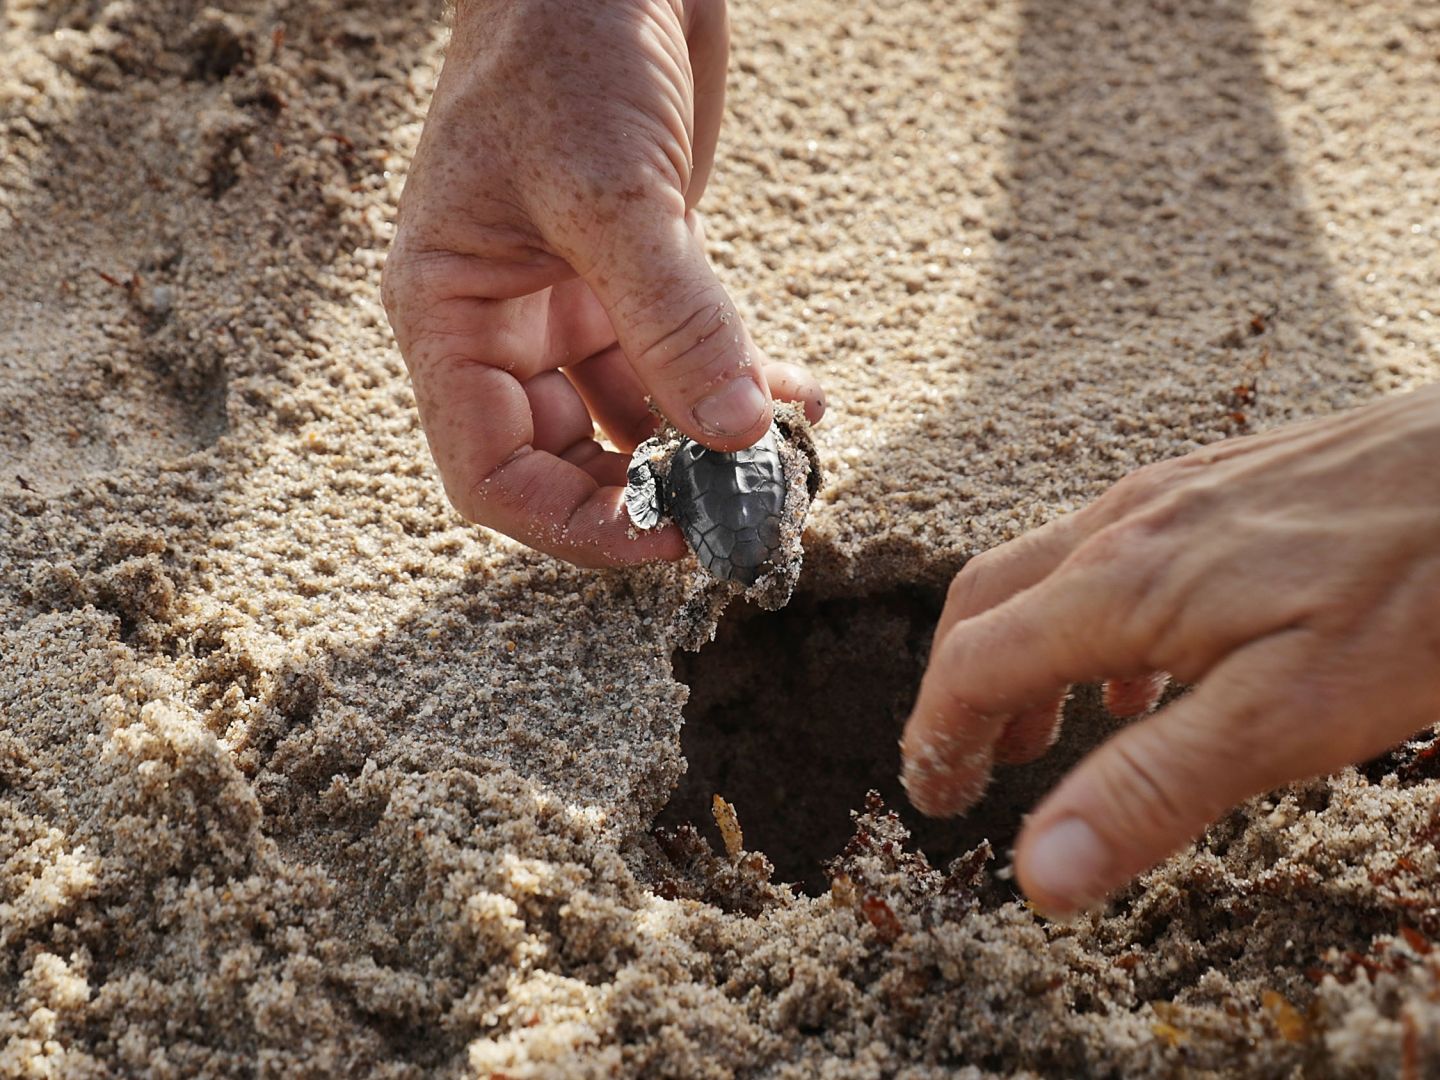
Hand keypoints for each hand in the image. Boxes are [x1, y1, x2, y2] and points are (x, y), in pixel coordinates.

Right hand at [382, 0, 823, 566]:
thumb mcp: (610, 191)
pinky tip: (802, 395)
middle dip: (658, 491)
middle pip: (570, 461)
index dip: (577, 525)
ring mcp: (575, 302)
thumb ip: (672, 320)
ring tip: (794, 449)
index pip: (492, 474)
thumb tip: (734, 440)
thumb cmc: (566, 49)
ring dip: (713, 445)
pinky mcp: (641, 275)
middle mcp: (506, 322)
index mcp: (451, 312)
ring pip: (639, 419)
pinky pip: (686, 363)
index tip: (672, 540)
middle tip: (751, 508)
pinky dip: (742, 388)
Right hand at [899, 351, 1439, 916]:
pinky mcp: (1235, 481)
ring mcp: (1184, 489)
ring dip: (1028, 657)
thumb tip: (1039, 874)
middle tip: (969, 772)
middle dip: (963, 694)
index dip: (938, 738)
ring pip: (1055, 573)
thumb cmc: (1425, 592)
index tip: (936, 801)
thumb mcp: (1290, 717)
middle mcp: (1133, 521)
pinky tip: (1162, 667)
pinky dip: (1097, 621)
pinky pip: (1123, 550)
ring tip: (1052, 733)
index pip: (976, 662)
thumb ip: (1155, 789)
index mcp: (1125, 583)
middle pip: (992, 605)